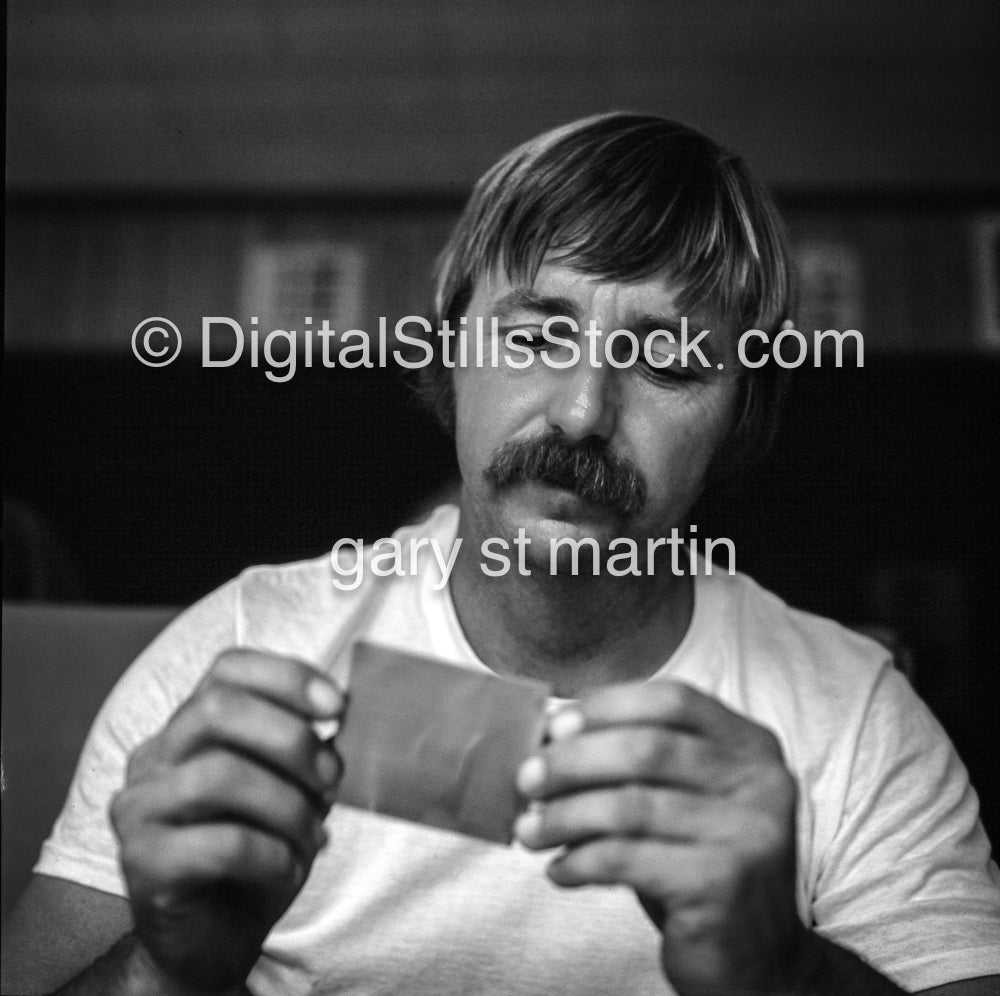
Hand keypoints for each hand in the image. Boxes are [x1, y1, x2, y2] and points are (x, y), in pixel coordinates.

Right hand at [110, 649, 343, 992]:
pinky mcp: (142, 863)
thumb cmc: (256, 853)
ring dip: (287, 805)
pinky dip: (272, 854)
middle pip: (218, 709)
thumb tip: (340, 723)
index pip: (228, 669)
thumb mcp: (292, 790)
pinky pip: (220, 843)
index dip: (288, 676)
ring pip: (218, 774)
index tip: (339, 707)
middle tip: (332, 778)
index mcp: (190, 727)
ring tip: (313, 835)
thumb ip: (307, 752)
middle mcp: (155, 756)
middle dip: (291, 738)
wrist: (212, 938)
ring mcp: (140, 807)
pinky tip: (288, 868)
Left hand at [514, 680, 806, 994]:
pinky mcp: (721, 885)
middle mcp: (759, 782)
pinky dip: (580, 861)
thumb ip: (636, 764)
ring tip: (530, 831)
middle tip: (526, 779)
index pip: (673, 700)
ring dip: (564, 816)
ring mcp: (746, 834)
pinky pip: (626, 859)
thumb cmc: (699, 865)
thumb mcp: (681, 800)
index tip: (554, 725)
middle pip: (646, 749)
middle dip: (572, 760)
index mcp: (750, 746)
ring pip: (629, 806)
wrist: (757, 960)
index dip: (607, 706)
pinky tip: (560, 870)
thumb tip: (549, 737)